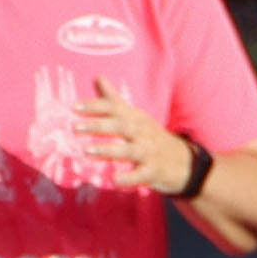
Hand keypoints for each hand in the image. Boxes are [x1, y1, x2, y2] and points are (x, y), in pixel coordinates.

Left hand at [75, 82, 191, 196]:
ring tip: (87, 151)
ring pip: (129, 150)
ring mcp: (149, 152)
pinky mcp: (153, 172)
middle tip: (75, 127)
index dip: (96, 106)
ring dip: (109, 149)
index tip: (74, 107)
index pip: (116, 108)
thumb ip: (115, 100)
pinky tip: (114, 180)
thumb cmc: (151, 136)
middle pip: (121, 126)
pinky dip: (128, 178)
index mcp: (136, 118)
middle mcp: (143, 132)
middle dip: (99, 125)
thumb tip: (98, 77)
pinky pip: (140, 175)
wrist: (182, 161)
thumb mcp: (136, 116)